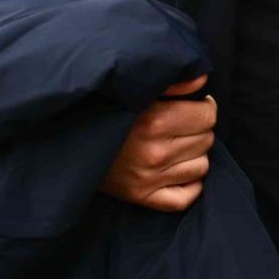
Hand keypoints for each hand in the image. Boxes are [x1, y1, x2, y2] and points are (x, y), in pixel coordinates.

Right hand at [100, 75, 215, 212]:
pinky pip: (185, 198)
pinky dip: (188, 185)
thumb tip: (201, 80)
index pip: (207, 116)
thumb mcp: (136, 92)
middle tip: (180, 126)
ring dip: (194, 155)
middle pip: (206, 140)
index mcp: (154, 121)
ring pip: (202, 166)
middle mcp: (154, 152)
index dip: (204, 108)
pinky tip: (178, 171)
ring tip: (175, 145)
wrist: (70, 144)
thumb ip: (172, 83)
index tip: (193, 107)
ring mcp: (149, 179)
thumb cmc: (105, 112)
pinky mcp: (142, 198)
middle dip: (198, 130)